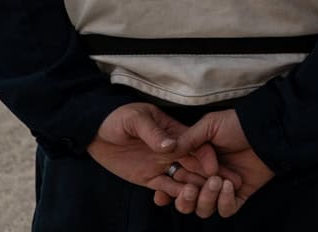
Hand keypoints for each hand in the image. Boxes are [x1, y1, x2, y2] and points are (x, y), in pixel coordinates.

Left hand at [86, 103, 218, 204]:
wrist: (96, 132)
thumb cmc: (118, 117)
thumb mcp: (136, 119)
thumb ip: (153, 132)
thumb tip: (170, 145)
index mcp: (174, 131)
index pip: (195, 144)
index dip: (206, 156)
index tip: (214, 169)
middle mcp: (172, 150)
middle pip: (194, 164)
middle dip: (208, 176)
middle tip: (221, 188)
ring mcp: (161, 164)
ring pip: (182, 178)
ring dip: (193, 187)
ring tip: (202, 197)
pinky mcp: (148, 178)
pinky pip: (164, 188)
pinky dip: (174, 194)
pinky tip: (183, 200)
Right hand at [151, 108, 273, 218]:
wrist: (265, 130)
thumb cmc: (237, 124)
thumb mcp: (209, 125)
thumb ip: (188, 140)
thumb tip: (166, 151)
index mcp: (195, 163)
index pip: (175, 182)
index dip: (166, 191)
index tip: (161, 193)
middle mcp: (205, 178)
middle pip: (186, 201)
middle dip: (184, 199)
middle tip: (190, 188)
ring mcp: (221, 189)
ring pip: (203, 209)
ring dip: (206, 199)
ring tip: (215, 180)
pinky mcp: (238, 196)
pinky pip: (226, 210)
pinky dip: (224, 201)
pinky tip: (228, 185)